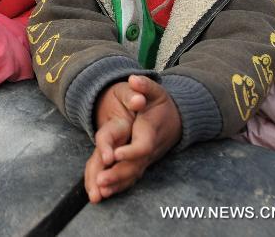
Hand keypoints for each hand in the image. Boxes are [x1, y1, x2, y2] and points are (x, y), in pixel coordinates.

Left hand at [86, 76, 180, 202]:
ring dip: (115, 185)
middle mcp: (148, 149)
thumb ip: (145, 85)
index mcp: (150, 131)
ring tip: (98, 193)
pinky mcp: (140, 164)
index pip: (142, 146)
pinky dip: (117, 187)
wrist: (177, 119)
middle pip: (134, 166)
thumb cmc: (161, 103)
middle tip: (100, 181)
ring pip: (131, 175)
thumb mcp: (155, 90)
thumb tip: (134, 80)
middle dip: (117, 174)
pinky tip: (103, 195)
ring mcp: (145, 159)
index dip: (130, 152)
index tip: (114, 155)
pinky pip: (129, 178)